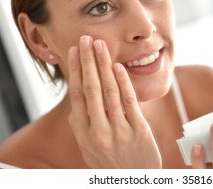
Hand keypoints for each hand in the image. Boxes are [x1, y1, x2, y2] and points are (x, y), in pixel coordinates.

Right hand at [67, 36, 161, 167]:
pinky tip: (118, 66)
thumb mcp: (89, 147)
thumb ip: (83, 123)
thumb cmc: (110, 161)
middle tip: (86, 39)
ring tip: (100, 46)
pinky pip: (129, 101)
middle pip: (91, 89)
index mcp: (83, 134)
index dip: (75, 70)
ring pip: (108, 91)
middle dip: (87, 61)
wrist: (132, 182)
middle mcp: (98, 132)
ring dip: (103, 65)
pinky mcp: (138, 131)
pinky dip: (123, 81)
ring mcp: (119, 131)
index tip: (74, 51)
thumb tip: (78, 96)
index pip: (77, 95)